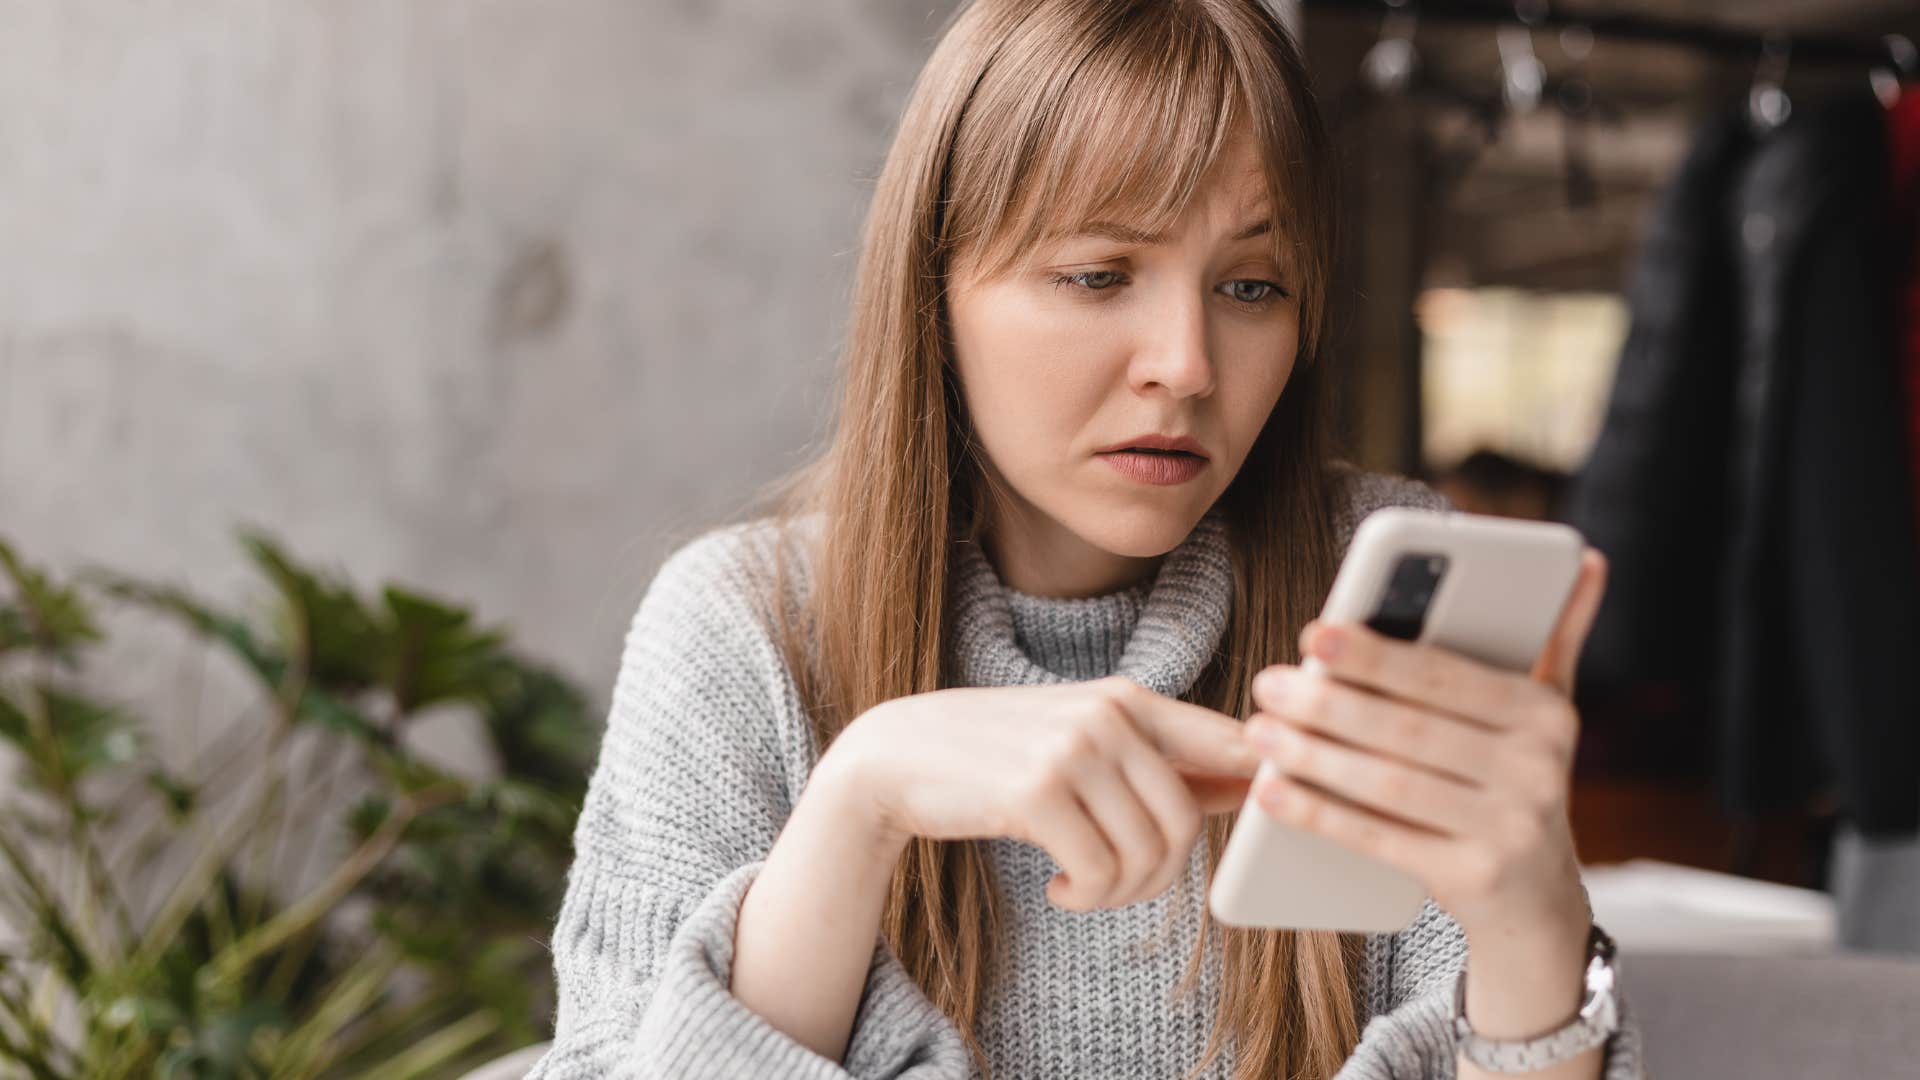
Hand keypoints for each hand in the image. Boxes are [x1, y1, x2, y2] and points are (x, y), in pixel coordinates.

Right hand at [821, 676, 1261, 911]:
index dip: (1261, 786)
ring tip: (1085, 886)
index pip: (1229, 742)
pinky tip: (1060, 889)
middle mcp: (1108, 715)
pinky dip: (1087, 896)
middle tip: (1118, 885)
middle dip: (1160, 874)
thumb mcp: (1081, 742)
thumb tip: (1249, 783)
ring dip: (1120, 892)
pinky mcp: (1037, 791)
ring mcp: (1072, 749)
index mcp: (1128, 698)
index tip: (1256, 821)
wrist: (896, 758)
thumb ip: (1159, 760)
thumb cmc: (996, 756)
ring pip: (1148, 852)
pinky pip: (1100, 871)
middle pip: (1187, 821)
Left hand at [1242, 549, 1608, 937]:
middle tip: (1268, 683)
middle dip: (1330, 703)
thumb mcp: (1546, 712)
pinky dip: (1319, 813)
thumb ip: (1556, 635)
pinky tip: (1271, 790)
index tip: (1314, 634)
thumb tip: (1586, 558)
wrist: (1540, 902)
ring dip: (1314, 756)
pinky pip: (1380, 840)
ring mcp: (1508, 830)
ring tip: (1260, 731)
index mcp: (1545, 714)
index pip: (1445, 677)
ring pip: (1390, 784)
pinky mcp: (1473, 879)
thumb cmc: (1517, 781)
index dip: (1376, 656)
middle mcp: (1537, 770)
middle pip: (1410, 730)